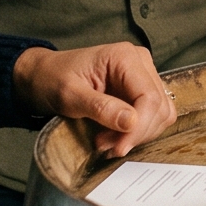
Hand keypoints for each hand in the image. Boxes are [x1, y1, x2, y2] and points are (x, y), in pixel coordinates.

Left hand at [13, 41, 176, 158]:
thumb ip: (101, 107)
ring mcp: (142, 76)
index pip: (149, 97)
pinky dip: (137, 132)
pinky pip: (153, 116)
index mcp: (124, 57)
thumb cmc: (53, 79)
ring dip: (137, 134)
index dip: (139, 127)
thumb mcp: (70, 95)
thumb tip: (131, 122)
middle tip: (105, 146)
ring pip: (161, 114)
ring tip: (106, 141)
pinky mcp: (140, 90)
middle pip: (158, 107)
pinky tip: (114, 136)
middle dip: (135, 133)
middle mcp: (140, 63)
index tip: (119, 148)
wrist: (44, 76)